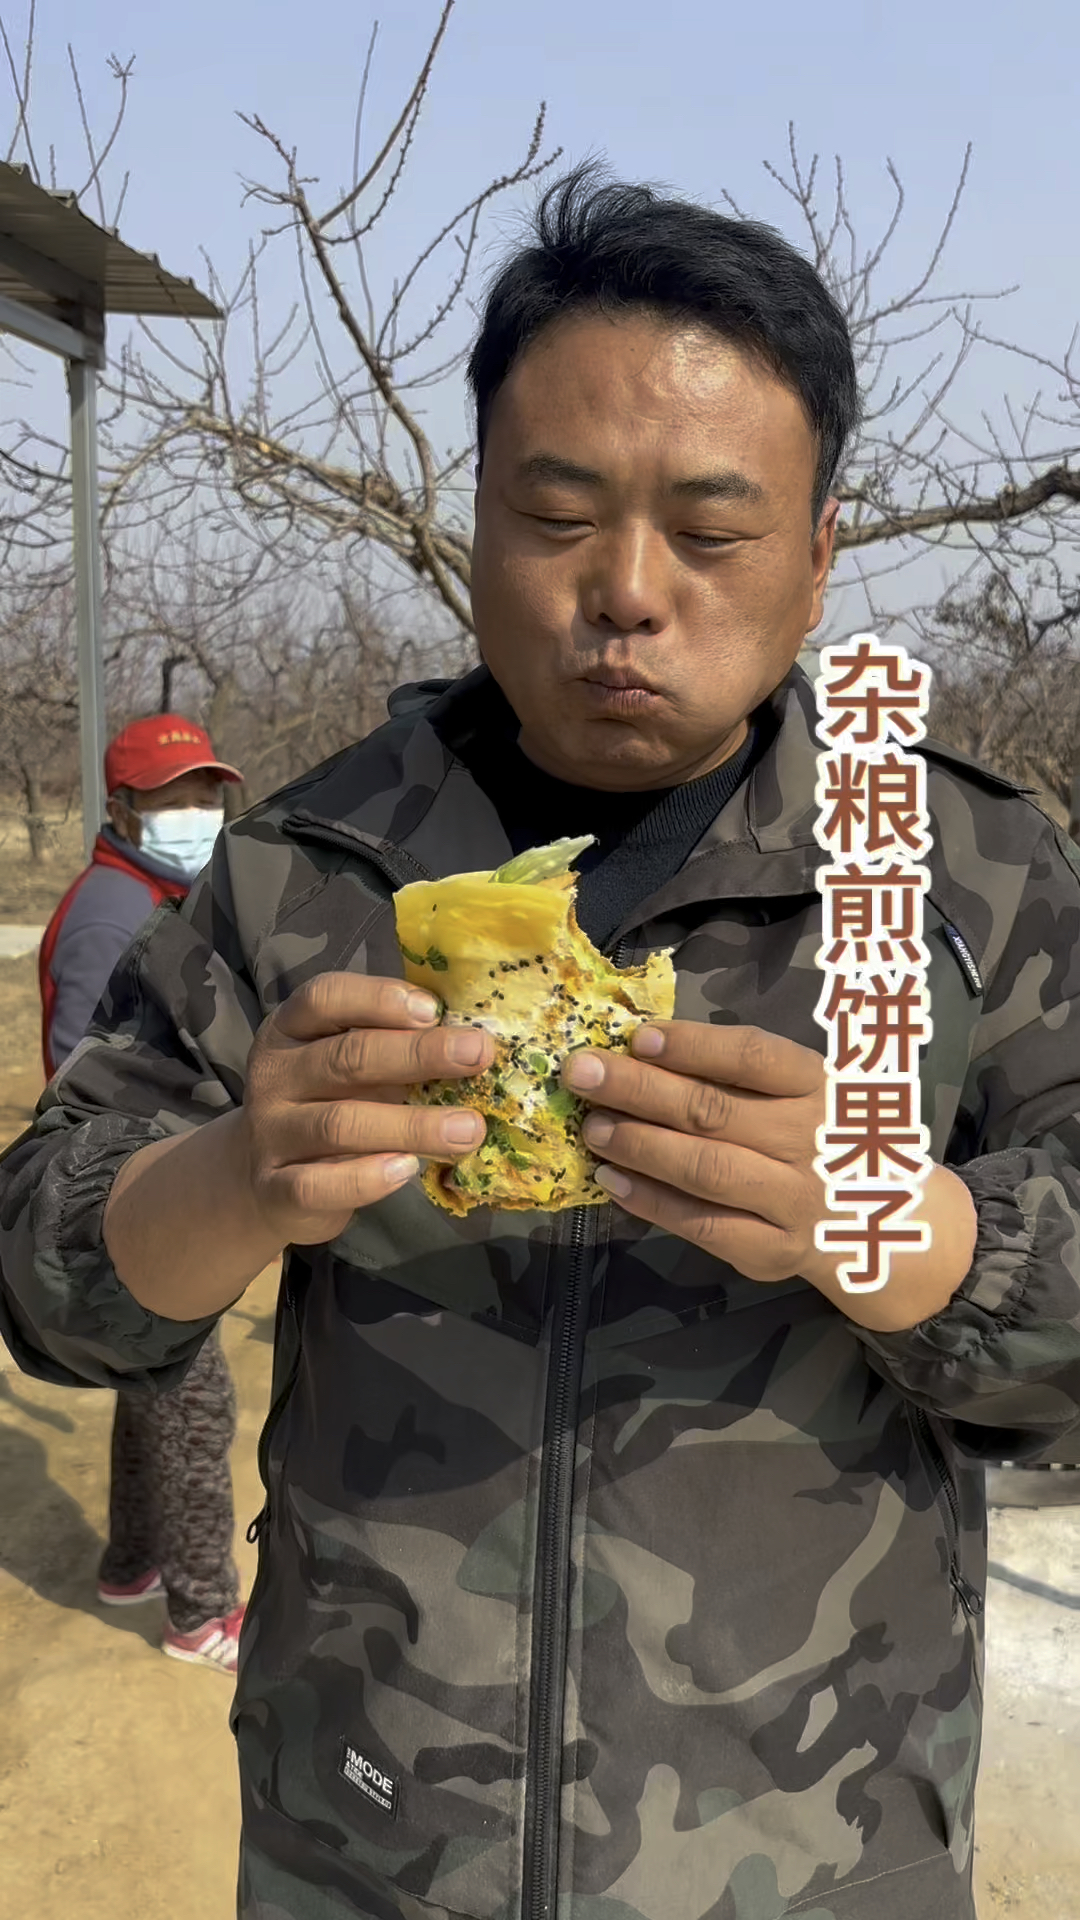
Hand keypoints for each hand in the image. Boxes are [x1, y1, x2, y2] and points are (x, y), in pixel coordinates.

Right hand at [243, 973, 492, 1244]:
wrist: (263, 1180)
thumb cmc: (326, 1104)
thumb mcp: (347, 1065)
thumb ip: (392, 1046)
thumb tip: (472, 1040)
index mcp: (290, 1030)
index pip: (324, 998)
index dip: (379, 999)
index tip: (434, 1010)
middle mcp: (274, 1075)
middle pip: (346, 1057)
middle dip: (419, 1054)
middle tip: (477, 1054)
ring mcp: (271, 1133)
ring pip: (340, 1124)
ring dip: (412, 1126)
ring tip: (468, 1130)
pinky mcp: (275, 1189)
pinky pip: (318, 1184)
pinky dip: (367, 1178)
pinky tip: (409, 1170)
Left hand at [563, 1021, 826, 1281]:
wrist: (884, 1222)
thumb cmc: (827, 1137)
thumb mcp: (808, 1092)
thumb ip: (743, 1074)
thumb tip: (645, 1049)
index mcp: (822, 1087)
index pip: (755, 1058)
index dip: (694, 1046)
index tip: (640, 1036)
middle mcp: (813, 1142)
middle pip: (715, 1111)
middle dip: (639, 1089)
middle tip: (581, 1073)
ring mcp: (796, 1201)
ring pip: (706, 1170)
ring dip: (640, 1146)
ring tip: (594, 1127)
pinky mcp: (775, 1251)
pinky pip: (703, 1225)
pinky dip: (653, 1202)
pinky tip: (613, 1180)